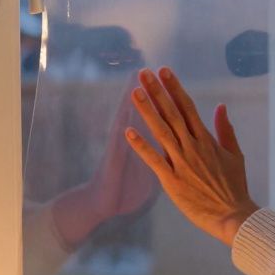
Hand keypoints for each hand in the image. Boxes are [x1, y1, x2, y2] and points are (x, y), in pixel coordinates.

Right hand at [50, 75, 159, 246]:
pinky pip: (119, 154)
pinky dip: (124, 142)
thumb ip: (160, 148)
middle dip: (149, 94)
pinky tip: (125, 128)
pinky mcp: (115, 168)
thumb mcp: (148, 166)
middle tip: (147, 71)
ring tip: (134, 90)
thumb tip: (172, 135)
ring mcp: (123, 152)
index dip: (166, 97)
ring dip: (133, 111)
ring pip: (127, 127)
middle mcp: (134, 142)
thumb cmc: (127, 188)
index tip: (168, 75)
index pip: (161, 116)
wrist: (102, 203)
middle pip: (145, 115)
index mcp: (152, 144)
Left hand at [125, 67, 259, 246]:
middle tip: (143, 73)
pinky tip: (128, 131)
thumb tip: (221, 106)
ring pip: (161, 131)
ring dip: (147, 110)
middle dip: (157, 91)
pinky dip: (141, 145)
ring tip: (135, 92)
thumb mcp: (235, 155)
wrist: (233, 216)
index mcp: (207, 140)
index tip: (164, 71)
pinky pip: (153, 160)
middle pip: (172, 113)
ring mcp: (182, 163)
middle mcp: (193, 147)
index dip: (174, 87)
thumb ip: (225, 130)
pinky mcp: (172, 181)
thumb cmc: (235, 187)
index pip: (188, 107)